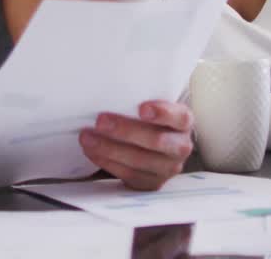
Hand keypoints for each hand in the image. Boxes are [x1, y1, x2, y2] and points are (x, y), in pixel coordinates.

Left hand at [79, 101, 193, 190]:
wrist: (154, 146)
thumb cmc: (149, 120)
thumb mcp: (152, 106)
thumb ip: (140, 99)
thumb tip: (110, 86)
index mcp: (183, 122)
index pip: (179, 117)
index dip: (162, 113)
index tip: (141, 108)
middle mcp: (180, 146)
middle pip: (156, 141)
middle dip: (125, 130)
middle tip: (100, 121)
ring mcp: (167, 168)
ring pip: (139, 161)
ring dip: (109, 148)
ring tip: (87, 137)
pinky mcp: (151, 183)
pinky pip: (128, 174)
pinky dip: (107, 161)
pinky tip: (92, 151)